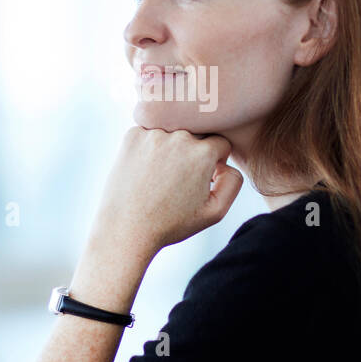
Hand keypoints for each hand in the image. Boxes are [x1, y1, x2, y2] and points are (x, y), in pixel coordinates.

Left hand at [91, 126, 243, 259]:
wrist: (126, 229)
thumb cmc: (171, 224)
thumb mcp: (215, 212)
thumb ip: (233, 181)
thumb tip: (226, 162)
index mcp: (203, 153)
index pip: (220, 143)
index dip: (215, 161)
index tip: (203, 178)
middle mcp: (179, 137)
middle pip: (196, 135)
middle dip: (193, 153)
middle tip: (179, 180)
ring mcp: (152, 134)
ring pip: (172, 132)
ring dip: (170, 148)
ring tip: (160, 177)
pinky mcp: (131, 136)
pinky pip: (149, 133)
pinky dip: (149, 146)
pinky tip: (145, 170)